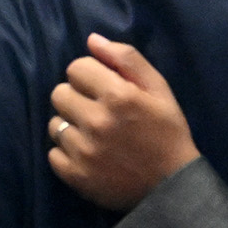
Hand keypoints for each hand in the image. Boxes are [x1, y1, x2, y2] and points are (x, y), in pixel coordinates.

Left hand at [44, 35, 200, 210]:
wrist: (173, 187)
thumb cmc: (168, 132)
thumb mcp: (158, 89)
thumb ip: (126, 59)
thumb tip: (92, 40)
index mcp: (117, 96)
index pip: (75, 68)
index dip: (89, 75)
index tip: (103, 88)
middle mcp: (96, 121)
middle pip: (59, 93)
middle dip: (77, 98)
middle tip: (97, 111)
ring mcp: (83, 151)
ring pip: (55, 123)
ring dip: (70, 125)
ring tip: (93, 135)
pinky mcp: (76, 176)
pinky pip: (53, 154)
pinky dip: (67, 153)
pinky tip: (88, 155)